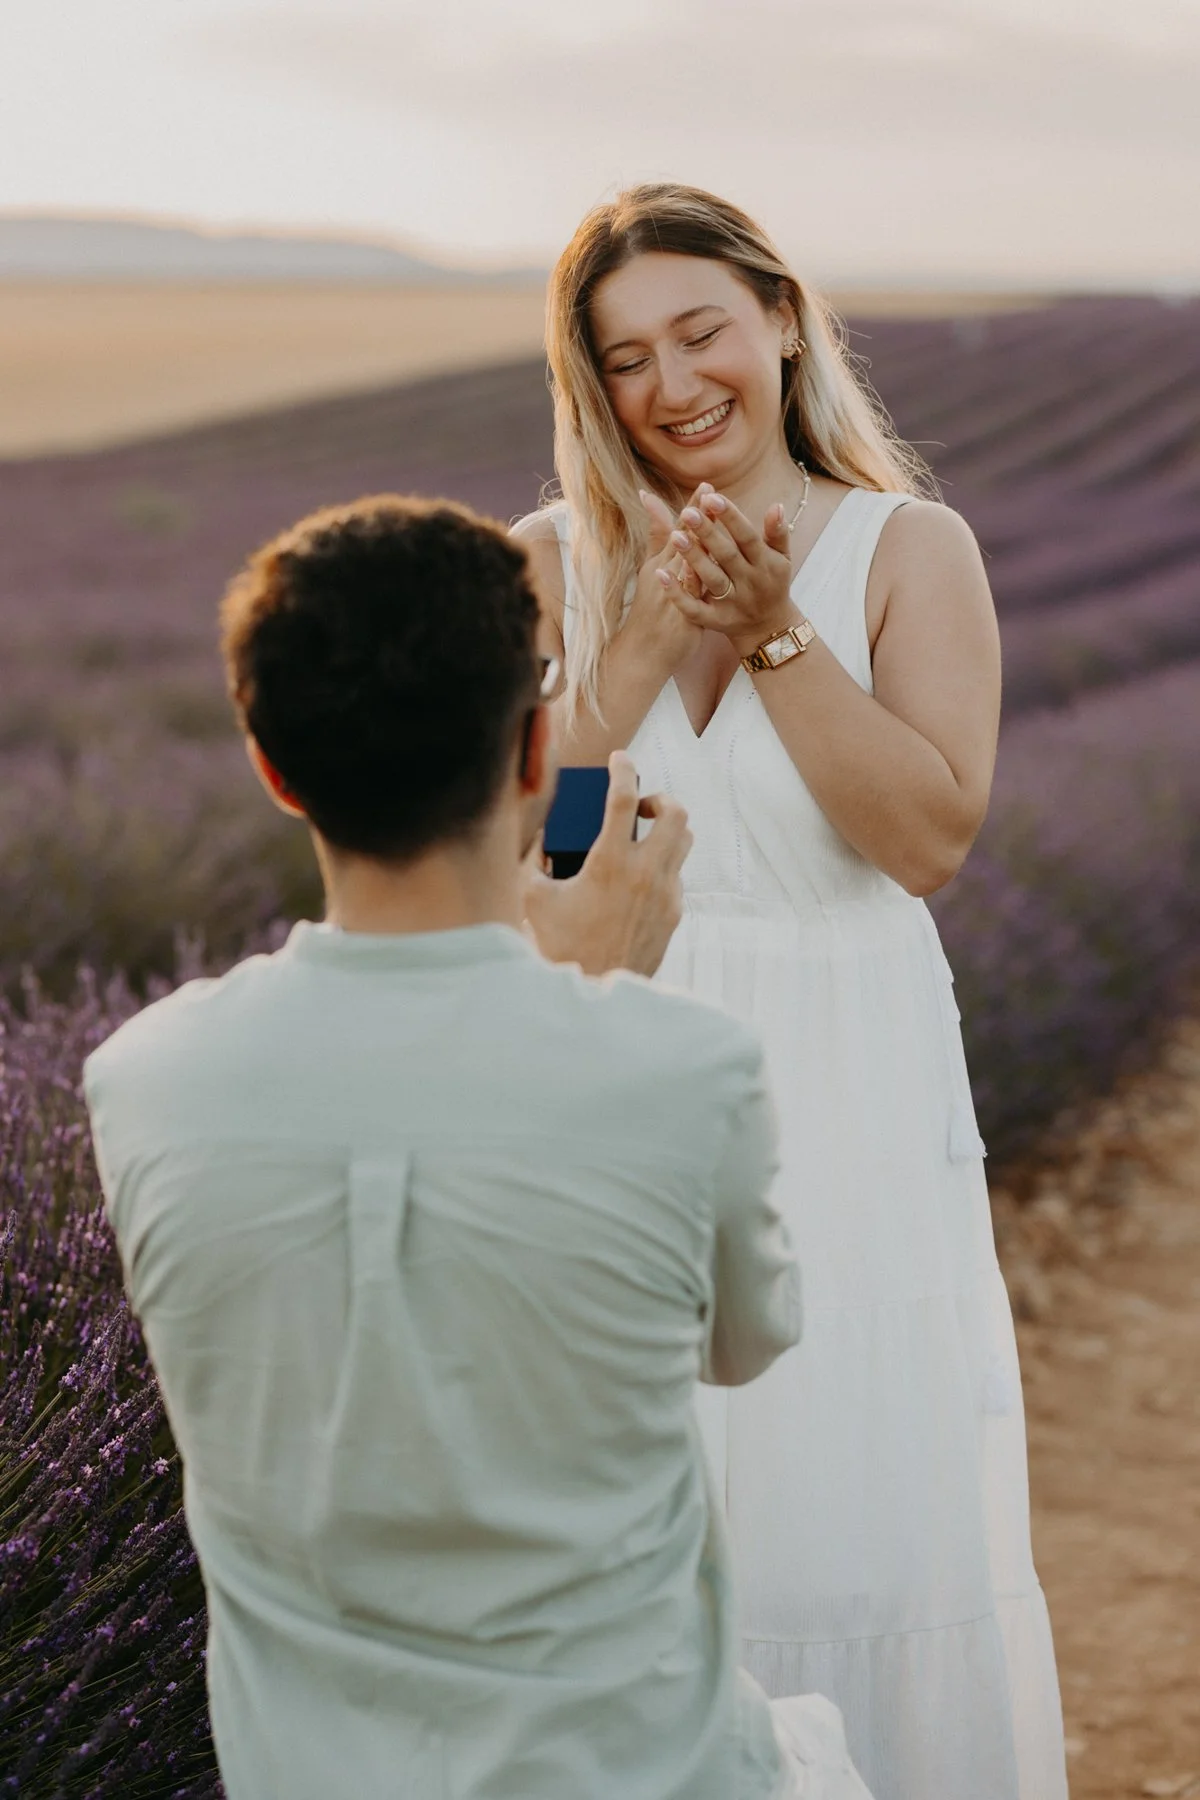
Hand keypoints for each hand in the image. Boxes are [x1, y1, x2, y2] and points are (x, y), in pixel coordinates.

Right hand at [523, 751, 691, 976]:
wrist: (592, 995)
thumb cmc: (560, 947)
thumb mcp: (534, 898)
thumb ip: (532, 859)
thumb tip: (537, 833)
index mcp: (610, 864)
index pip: (623, 798)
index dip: (622, 770)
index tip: (620, 760)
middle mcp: (645, 875)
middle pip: (675, 813)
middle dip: (658, 798)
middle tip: (639, 805)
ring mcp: (666, 896)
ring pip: (685, 841)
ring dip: (667, 829)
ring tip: (643, 835)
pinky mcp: (674, 915)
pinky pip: (677, 876)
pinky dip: (662, 866)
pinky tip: (638, 879)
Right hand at [620, 486, 709, 674]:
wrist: (643, 653)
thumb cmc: (650, 612)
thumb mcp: (649, 573)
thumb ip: (656, 541)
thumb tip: (652, 507)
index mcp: (659, 564)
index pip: (677, 530)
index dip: (692, 508)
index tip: (707, 486)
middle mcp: (663, 575)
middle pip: (682, 541)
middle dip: (697, 517)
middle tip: (712, 493)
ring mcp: (671, 594)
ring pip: (685, 564)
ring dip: (699, 542)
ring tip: (713, 524)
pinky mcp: (680, 615)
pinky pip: (690, 594)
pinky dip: (698, 578)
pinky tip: (712, 567)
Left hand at [658, 491, 799, 655]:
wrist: (768, 628)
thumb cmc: (773, 583)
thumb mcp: (781, 558)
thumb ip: (778, 532)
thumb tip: (776, 504)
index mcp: (764, 563)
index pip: (746, 536)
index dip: (730, 516)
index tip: (711, 497)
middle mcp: (749, 582)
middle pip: (726, 555)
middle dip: (707, 533)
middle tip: (688, 512)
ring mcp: (732, 602)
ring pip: (711, 579)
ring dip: (693, 558)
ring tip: (675, 536)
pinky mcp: (716, 620)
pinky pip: (694, 609)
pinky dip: (678, 594)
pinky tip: (660, 575)